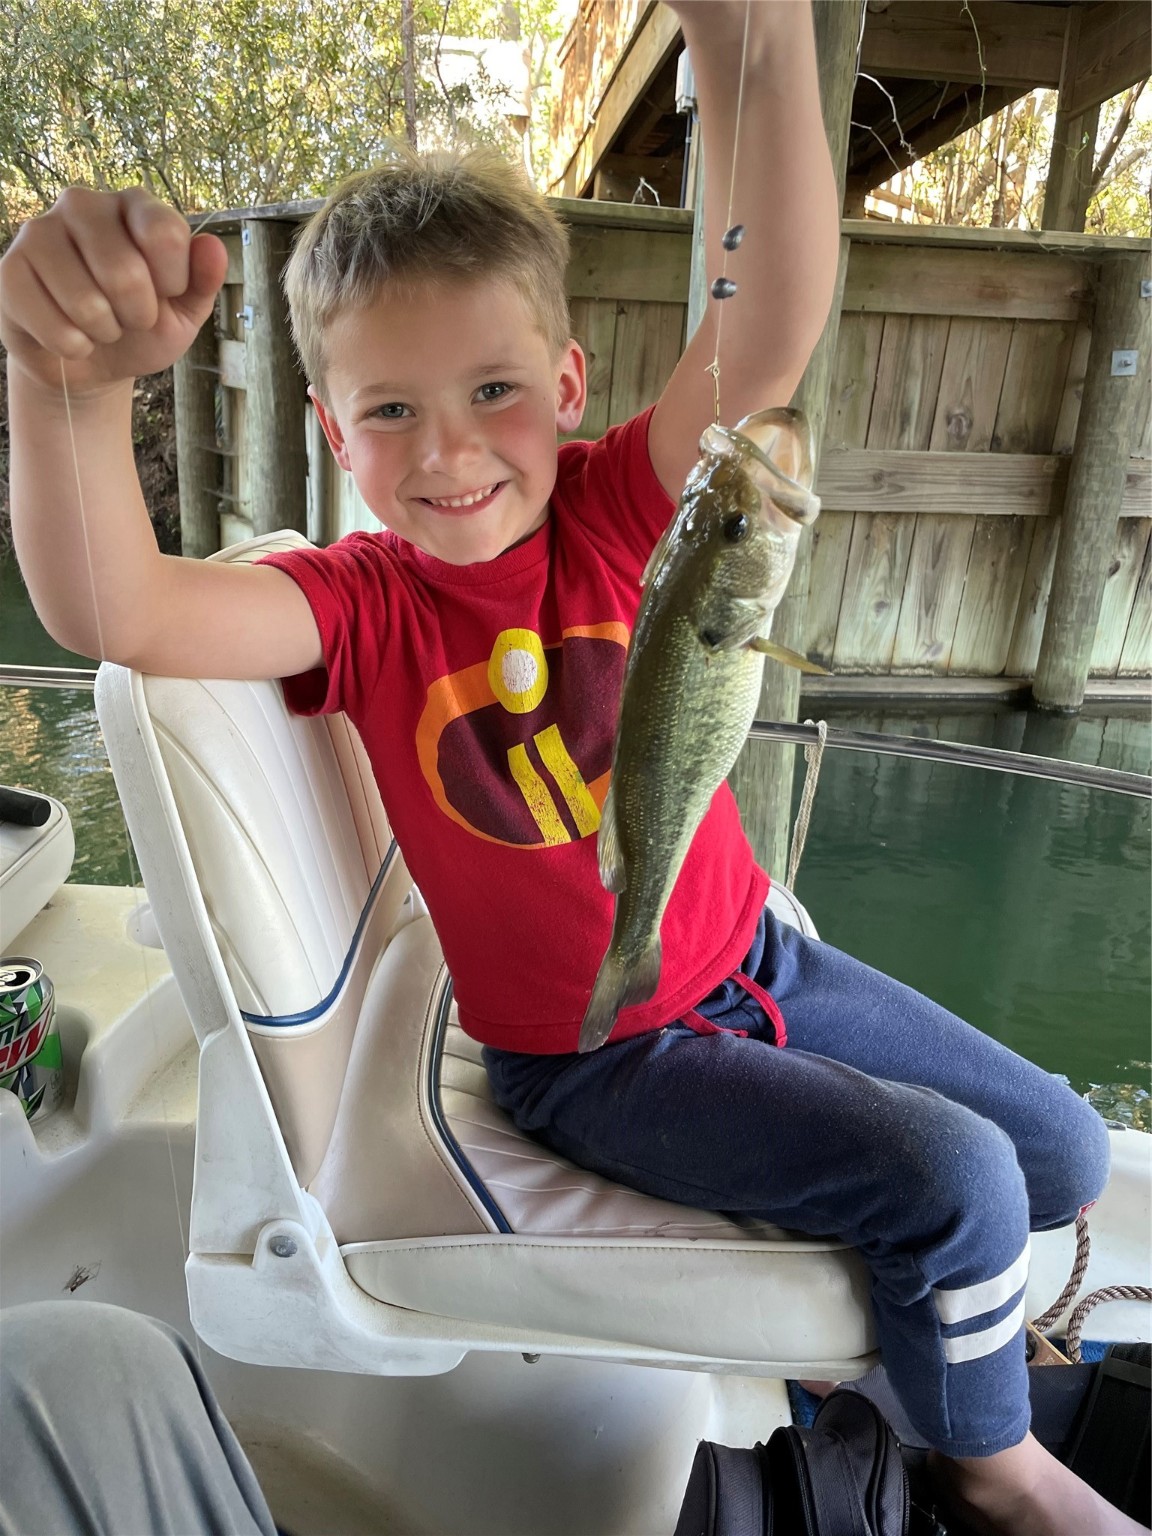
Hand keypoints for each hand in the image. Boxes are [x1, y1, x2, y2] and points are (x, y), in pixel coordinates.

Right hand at [0, 186, 227, 397]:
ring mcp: (40, 232)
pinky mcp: (10, 269)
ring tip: (100, 325)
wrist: (93, 360)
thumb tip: (213, 247)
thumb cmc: (142, 327)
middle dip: (138, 316)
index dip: (173, 282)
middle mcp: (83, 204)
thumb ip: (203, 281)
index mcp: (133, 204)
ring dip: (105, 333)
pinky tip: (71, 336)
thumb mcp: (184, 310)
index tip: (167, 293)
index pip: (164, 232)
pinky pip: (56, 327)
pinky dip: (74, 347)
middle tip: (131, 318)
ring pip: (87, 303)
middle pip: (125, 272)